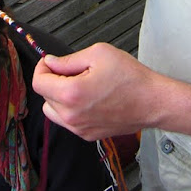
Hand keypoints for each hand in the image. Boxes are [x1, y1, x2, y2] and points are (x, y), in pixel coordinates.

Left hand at [32, 42, 160, 138]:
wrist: (152, 102)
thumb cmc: (130, 77)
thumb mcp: (99, 54)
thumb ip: (69, 60)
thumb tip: (51, 63)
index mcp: (71, 94)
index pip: (39, 82)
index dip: (42, 68)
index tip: (50, 62)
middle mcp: (72, 115)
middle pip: (44, 96)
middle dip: (53, 80)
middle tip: (72, 71)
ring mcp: (79, 128)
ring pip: (53, 111)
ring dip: (58, 97)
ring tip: (79, 85)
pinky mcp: (88, 135)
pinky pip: (68, 121)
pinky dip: (70, 109)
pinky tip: (88, 98)